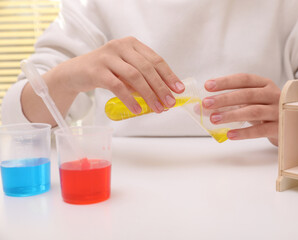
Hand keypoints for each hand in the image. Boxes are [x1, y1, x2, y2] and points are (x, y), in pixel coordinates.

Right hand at [55, 36, 183, 113]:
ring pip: (134, 76)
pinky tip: (137, 110)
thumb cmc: (105, 72)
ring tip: (157, 109)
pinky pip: (118, 86)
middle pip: (147, 68)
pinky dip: (130, 99)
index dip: (169, 75)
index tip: (179, 90)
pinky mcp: (96, 70)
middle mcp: (120, 46)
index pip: (156, 60)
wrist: (74, 72)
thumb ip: (142, 77)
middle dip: (161, 87)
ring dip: (149, 95)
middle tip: (170, 103)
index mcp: (132, 44)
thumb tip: (164, 95)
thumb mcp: (125, 69)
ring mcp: (107, 57)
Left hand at [202, 73, 280, 145]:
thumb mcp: (251, 102)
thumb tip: (200, 107)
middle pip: (247, 94)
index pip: (244, 79)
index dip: (226, 81)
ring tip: (213, 119)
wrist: (292, 126)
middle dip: (224, 98)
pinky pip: (260, 130)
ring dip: (231, 115)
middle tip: (206, 103)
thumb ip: (229, 103)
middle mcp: (273, 94)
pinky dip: (244, 132)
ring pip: (253, 111)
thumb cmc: (265, 111)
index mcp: (265, 84)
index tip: (207, 85)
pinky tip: (230, 134)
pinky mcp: (280, 127)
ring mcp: (279, 111)